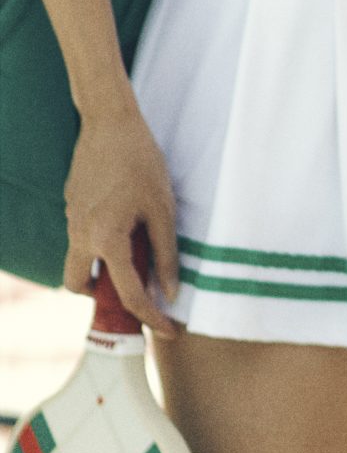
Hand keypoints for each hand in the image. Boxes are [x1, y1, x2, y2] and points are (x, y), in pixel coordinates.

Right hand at [62, 106, 179, 334]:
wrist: (109, 122)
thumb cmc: (141, 161)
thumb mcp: (163, 207)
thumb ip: (166, 252)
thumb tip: (171, 291)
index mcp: (105, 240)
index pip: (128, 294)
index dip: (152, 317)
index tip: (169, 330)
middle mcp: (80, 236)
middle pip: (80, 287)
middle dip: (102, 296)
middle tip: (134, 288)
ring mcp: (71, 221)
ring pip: (78, 262)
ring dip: (101, 266)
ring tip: (135, 246)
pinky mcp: (71, 208)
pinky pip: (82, 237)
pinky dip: (100, 242)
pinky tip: (125, 218)